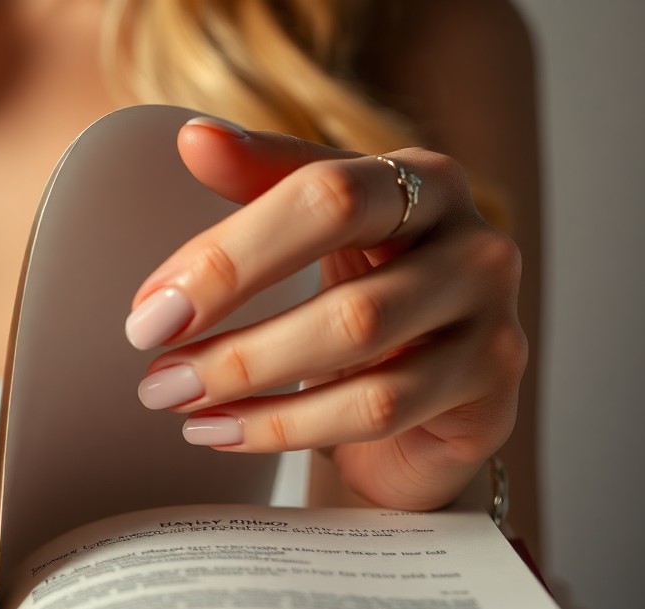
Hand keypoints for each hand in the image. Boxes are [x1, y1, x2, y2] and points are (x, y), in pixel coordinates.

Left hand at [128, 118, 525, 509]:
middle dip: (232, 342)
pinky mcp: (492, 391)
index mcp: (422, 180)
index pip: (322, 198)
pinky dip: (285, 427)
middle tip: (156, 372)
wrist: (428, 394)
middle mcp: (475, 243)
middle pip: (345, 298)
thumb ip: (260, 182)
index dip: (229, 257)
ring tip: (178, 400)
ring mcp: (494, 320)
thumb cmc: (361, 292)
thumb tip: (196, 140)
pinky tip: (225, 431)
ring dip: (250, 385)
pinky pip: (378, 412)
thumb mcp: (312, 229)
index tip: (151, 307)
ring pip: (360, 363)